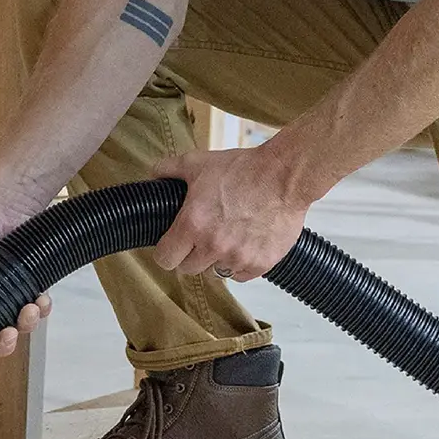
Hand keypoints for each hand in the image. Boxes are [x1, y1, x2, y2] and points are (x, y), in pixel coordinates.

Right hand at [0, 196, 52, 372]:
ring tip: (29, 309)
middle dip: (3, 344)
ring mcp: (7, 296)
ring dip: (25, 324)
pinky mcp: (28, 287)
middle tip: (8, 334)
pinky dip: (41, 308)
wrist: (10, 203)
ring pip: (18, 328)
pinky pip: (38, 309)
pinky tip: (40, 299)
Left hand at [150, 146, 307, 281]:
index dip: (166, 252)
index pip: (165, 259)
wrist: (284, 176)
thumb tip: (154, 175)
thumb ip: (169, 169)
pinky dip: (239, 264)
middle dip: (191, 255)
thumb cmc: (243, 169)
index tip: (172, 246)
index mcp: (192, 225)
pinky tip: (244, 243)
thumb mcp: (198, 162)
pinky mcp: (260, 264)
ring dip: (215, 260)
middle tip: (201, 237)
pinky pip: (239, 275)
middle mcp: (212, 246)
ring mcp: (237, 257)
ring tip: (226, 237)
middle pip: (188, 269)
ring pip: (215, 273)